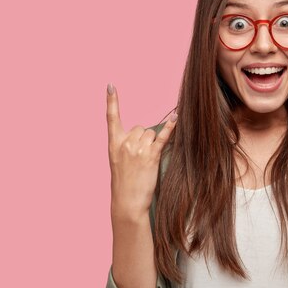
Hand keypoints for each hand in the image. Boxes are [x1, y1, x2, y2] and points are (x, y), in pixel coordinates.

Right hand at [106, 83, 176, 220]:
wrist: (127, 202)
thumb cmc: (124, 183)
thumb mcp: (118, 162)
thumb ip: (127, 145)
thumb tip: (146, 132)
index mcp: (113, 144)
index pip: (111, 118)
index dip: (111, 101)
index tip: (111, 85)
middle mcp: (124, 143)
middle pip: (140, 127)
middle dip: (144, 138)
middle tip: (141, 157)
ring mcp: (137, 149)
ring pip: (151, 133)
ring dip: (153, 143)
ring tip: (147, 161)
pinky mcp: (150, 156)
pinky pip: (162, 137)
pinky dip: (170, 127)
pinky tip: (176, 118)